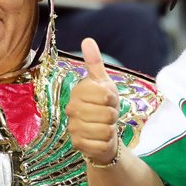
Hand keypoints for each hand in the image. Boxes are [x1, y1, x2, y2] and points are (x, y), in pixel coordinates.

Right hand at [66, 38, 121, 165]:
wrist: (101, 131)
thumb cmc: (103, 105)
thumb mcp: (103, 82)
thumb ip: (95, 62)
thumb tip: (87, 40)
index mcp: (78, 91)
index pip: (105, 95)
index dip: (113, 99)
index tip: (108, 100)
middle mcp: (72, 109)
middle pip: (107, 114)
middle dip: (113, 116)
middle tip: (107, 114)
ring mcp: (73, 127)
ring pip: (105, 130)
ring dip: (111, 130)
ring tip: (104, 126)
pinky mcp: (78, 144)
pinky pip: (101, 144)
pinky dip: (107, 143)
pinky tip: (101, 139)